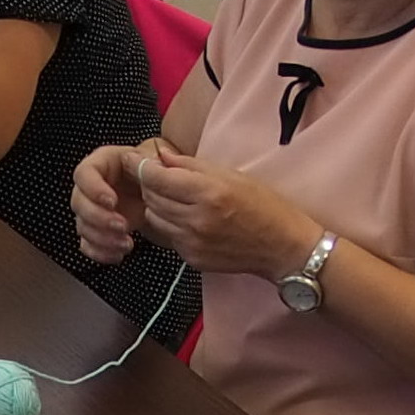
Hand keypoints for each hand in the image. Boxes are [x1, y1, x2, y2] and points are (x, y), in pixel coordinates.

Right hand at [68, 142, 150, 267]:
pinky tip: (118, 254)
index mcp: (102, 164)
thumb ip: (149, 162)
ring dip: (102, 239)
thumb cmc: (155, 172)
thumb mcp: (155, 161)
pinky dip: (100, 253)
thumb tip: (144, 164)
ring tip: (127, 243)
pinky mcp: (96, 230)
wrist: (159, 192)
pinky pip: (87, 244)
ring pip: (82, 226)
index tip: (112, 201)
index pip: (85, 173)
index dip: (94, 188)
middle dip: (99, 218)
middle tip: (122, 225)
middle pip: (79, 202)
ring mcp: (91, 210)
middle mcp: (91, 187)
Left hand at [128, 143, 322, 277]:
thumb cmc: (263, 206)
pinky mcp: (192, 258)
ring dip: (158, 205)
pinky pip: (168, 236)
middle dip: (150, 184)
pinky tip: (189, 219)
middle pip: (150, 197)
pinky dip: (171, 225)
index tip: (131, 158)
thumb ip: (191, 165)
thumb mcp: (231, 175)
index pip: (156, 178)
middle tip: (159, 176)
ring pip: (154, 218)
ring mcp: (192, 242)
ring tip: (177, 198)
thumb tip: (161, 156)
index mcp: (208, 193)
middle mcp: (196, 219)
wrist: (283, 247)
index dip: (139, 166)